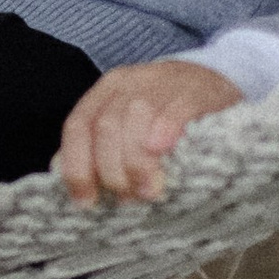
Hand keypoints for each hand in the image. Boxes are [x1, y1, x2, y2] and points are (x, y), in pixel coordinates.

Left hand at [55, 58, 242, 205]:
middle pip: (106, 127)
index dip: (77, 167)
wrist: (217, 78)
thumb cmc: (166, 110)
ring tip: (147, 190)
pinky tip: (162, 153)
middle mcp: (130, 83)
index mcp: (106, 90)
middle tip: (127, 198)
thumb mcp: (128, 119)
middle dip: (112, 170)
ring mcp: (163, 83)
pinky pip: (175, 110)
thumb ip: (97, 141)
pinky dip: (164, 132)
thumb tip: (61, 169)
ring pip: (136, 118)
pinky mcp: (196, 91)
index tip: (86, 200)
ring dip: (136, 161)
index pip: (78, 126)